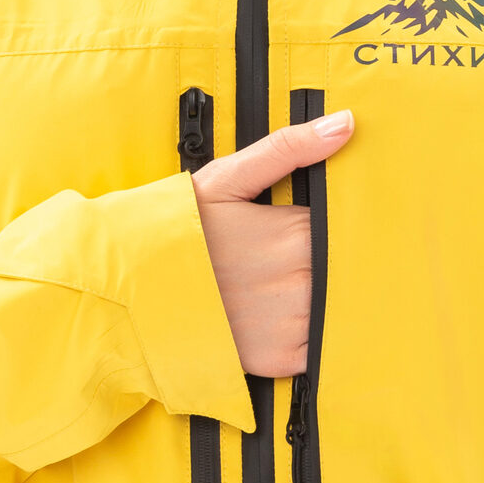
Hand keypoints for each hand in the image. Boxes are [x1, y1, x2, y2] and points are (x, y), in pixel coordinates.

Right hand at [191, 112, 354, 376]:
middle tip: (300, 260)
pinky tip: (291, 321)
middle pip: (349, 269)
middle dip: (337, 262)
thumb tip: (345, 123)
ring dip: (333, 301)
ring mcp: (292, 324)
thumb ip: (287, 148)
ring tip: (294, 289)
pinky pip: (323, 349)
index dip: (339, 226)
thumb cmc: (180, 232)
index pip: (349, 227)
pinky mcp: (282, 359)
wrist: (134, 294)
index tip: (319, 229)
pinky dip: (318, 338)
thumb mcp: (225, 180)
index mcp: (295, 234)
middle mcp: (300, 281)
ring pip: (343, 309)